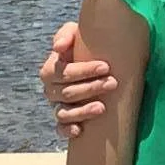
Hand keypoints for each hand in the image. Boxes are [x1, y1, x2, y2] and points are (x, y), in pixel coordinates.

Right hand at [39, 17, 118, 140]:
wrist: (96, 61)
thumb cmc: (85, 46)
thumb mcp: (76, 34)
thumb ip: (66, 34)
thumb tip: (58, 48)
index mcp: (51, 69)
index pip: (62, 72)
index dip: (83, 71)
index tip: (106, 67)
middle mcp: (51, 89)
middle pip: (67, 92)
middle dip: (91, 88)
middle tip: (113, 83)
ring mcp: (57, 106)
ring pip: (64, 112)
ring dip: (82, 111)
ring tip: (102, 107)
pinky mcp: (65, 120)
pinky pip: (61, 129)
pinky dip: (68, 130)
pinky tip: (80, 130)